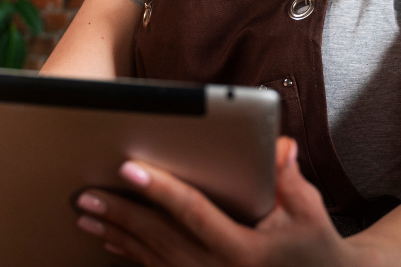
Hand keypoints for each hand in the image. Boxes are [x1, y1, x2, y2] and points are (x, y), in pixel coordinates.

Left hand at [74, 137, 369, 266]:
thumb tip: (280, 144)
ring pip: (151, 258)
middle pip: (160, 238)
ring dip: (116, 234)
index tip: (128, 168)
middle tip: (85, 194)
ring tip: (85, 212)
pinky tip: (109, 240)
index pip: (193, 213)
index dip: (160, 190)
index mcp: (244, 251)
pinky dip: (131, 254)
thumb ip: (288, 179)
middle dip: (120, 214)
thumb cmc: (315, 247)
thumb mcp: (308, 212)